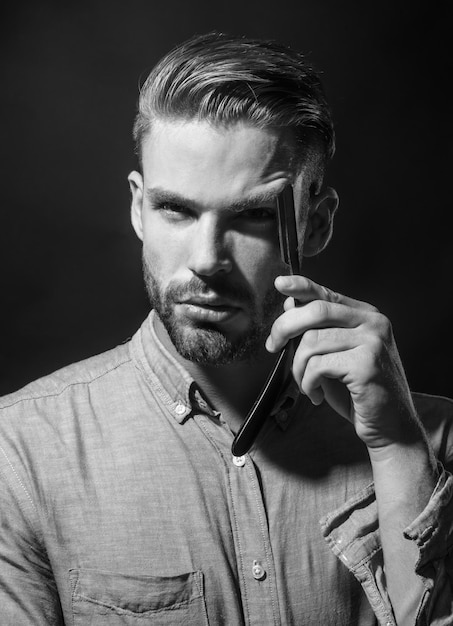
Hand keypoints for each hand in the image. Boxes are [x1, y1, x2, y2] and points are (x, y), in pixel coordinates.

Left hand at [266, 275, 423, 450]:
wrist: (391, 427)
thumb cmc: (358, 392)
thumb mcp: (335, 356)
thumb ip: (317, 331)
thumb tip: (289, 304)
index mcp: (367, 316)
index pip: (328, 294)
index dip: (301, 286)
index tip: (280, 284)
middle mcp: (373, 323)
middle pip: (315, 311)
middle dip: (284, 328)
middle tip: (273, 347)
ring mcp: (372, 342)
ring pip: (311, 341)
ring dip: (298, 368)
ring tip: (306, 385)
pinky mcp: (366, 364)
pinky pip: (318, 365)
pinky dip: (308, 383)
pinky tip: (316, 396)